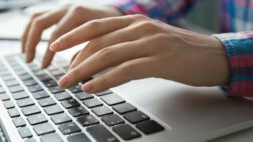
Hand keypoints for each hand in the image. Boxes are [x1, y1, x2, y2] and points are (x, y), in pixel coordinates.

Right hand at [21, 5, 121, 67]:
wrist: (119, 13)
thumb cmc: (114, 30)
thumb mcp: (104, 42)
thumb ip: (88, 53)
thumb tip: (72, 71)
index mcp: (79, 14)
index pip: (56, 35)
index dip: (48, 53)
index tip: (45, 67)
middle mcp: (68, 7)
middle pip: (40, 23)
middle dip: (32, 43)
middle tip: (30, 61)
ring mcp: (62, 7)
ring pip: (36, 18)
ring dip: (28, 36)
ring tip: (26, 54)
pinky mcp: (60, 10)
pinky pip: (39, 17)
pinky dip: (32, 31)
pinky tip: (31, 44)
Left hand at [50, 15, 228, 92]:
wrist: (212, 55)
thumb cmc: (177, 50)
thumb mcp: (146, 40)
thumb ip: (123, 44)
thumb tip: (95, 59)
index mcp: (134, 21)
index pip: (95, 25)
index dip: (72, 36)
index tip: (54, 46)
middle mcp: (139, 27)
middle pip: (97, 41)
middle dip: (73, 60)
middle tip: (61, 76)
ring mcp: (150, 43)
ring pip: (107, 55)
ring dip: (83, 71)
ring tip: (69, 83)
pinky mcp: (160, 61)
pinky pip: (124, 70)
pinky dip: (104, 80)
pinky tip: (91, 88)